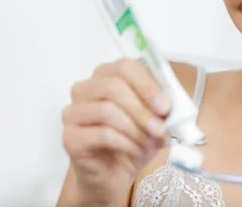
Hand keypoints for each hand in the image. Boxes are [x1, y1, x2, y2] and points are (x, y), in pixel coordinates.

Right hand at [60, 58, 171, 205]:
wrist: (112, 174)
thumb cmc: (132, 140)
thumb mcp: (154, 119)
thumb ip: (161, 106)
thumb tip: (171, 104)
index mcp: (106, 76)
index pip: (124, 67)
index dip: (147, 85)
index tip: (165, 106)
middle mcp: (84, 90)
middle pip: (113, 86)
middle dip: (142, 109)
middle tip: (160, 128)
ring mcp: (73, 113)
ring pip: (106, 110)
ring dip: (135, 128)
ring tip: (150, 142)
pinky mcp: (70, 137)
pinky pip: (100, 134)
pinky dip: (125, 142)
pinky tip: (135, 150)